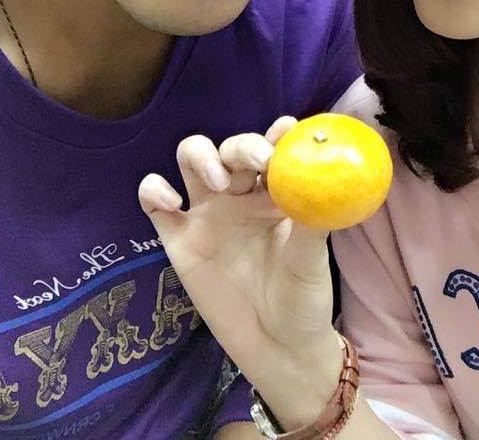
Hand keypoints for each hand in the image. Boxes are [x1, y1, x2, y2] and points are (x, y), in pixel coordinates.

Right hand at [138, 119, 338, 394]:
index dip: (277, 134)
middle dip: (242, 147)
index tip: (285, 130)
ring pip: (192, 159)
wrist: (276, 348)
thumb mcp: (312, 260)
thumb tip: (324, 183)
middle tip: (257, 161)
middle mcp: (240, 193)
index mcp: (276, 191)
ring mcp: (207, 212)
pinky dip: (154, 189)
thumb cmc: (303, 297)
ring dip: (200, 156)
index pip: (273, 148)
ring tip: (216, 181)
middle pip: (232, 148)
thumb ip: (312, 221)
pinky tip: (171, 204)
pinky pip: (155, 203)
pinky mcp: (178, 238)